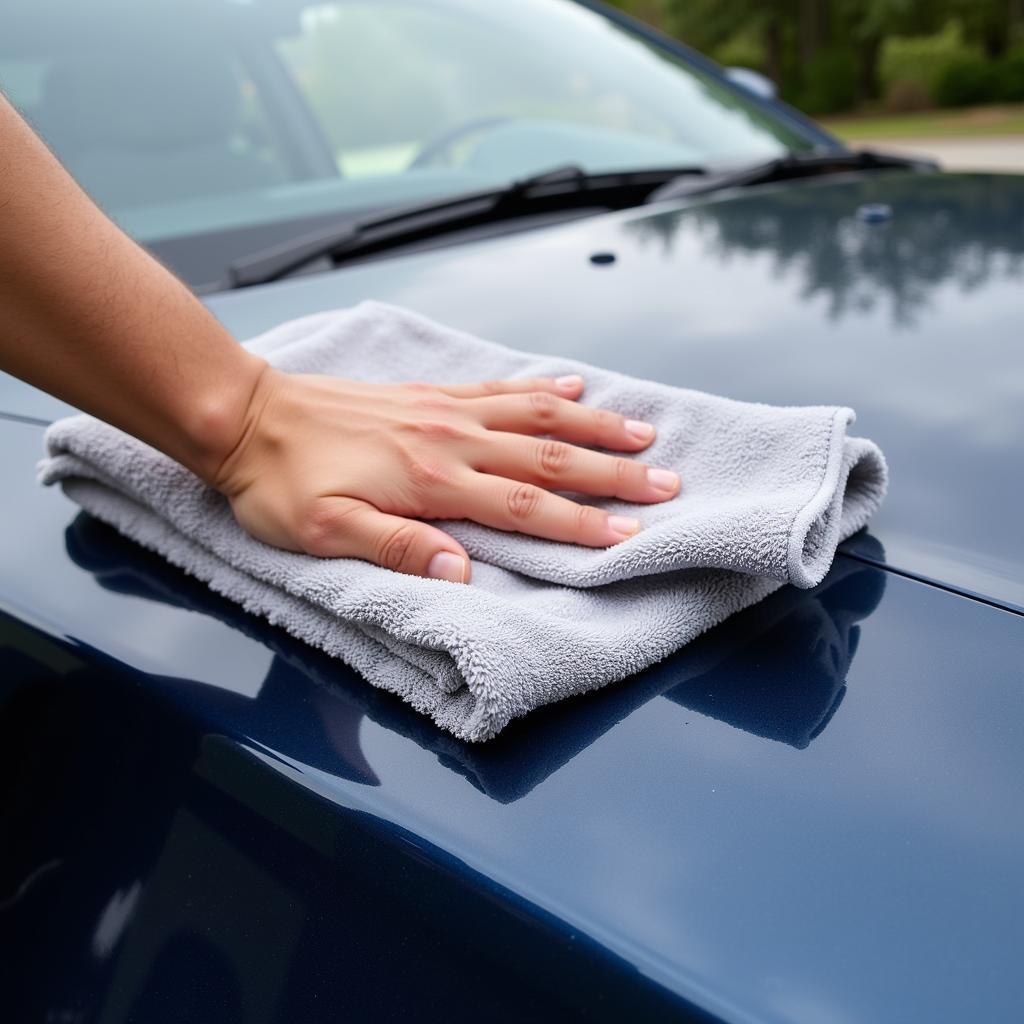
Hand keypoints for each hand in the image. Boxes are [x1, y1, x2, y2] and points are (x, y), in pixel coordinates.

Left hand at [212, 366, 679, 582]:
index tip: (630, 533)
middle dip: (613, 471)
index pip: (525, 505)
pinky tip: (571, 386)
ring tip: (643, 431)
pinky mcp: (431, 393)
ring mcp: (444, 410)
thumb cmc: (280, 484)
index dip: (580, 522)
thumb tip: (462, 572)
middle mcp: (451, 439)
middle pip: (549, 456)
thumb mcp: (323, 533)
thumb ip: (396, 548)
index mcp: (431, 481)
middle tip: (667, 481)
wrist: (246, 416)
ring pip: (537, 415)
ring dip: (595, 424)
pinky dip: (542, 388)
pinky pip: (499, 387)